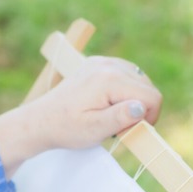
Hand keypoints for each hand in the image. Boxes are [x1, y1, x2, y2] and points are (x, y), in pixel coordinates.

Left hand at [0, 56, 161, 177]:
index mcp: (109, 80)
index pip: (151, 96)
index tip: (130, 130)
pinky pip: (126, 73)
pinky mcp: (97, 63)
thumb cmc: (66, 128)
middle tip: (119, 125)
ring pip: (139, 78)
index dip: (150, 117)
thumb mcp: (94, 129)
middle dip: (141, 107)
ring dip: (134, 98)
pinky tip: (110, 103)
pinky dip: (125, 89)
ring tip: (113, 114)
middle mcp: (107, 65)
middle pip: (147, 86)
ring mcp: (102, 61)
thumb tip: (141, 107)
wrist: (41, 120)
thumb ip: (120, 118)